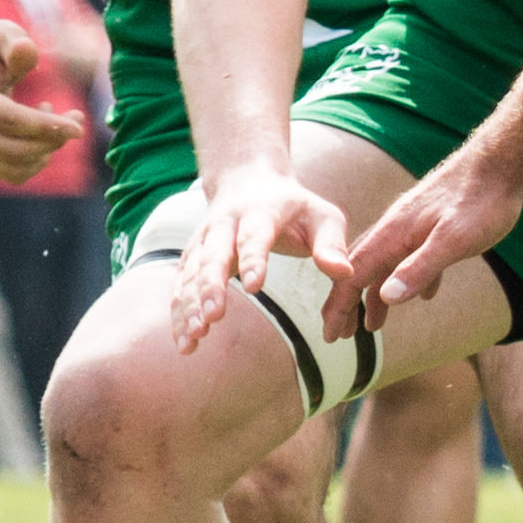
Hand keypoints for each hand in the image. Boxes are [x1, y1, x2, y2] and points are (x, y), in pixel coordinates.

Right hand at [0, 17, 83, 182]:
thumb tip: (26, 50)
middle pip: (10, 148)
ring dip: (46, 151)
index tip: (78, 127)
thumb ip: (17, 44)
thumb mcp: (5, 34)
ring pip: (13, 166)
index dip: (44, 125)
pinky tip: (45, 134)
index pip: (6, 118)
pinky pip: (12, 173)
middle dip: (50, 140)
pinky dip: (37, 160)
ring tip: (62, 122)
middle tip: (77, 121)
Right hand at [170, 162, 351, 353]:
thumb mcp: (321, 216)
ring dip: (190, 305)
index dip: (254, 258)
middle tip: (213, 317)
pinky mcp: (192, 257)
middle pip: (213, 254)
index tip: (256, 286)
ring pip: (192, 273)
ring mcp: (203, 240)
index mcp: (260, 212)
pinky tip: (185, 343)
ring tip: (195, 337)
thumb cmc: (294, 207)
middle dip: (211, 286)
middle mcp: (224, 224)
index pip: (255, 235)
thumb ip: (332, 244)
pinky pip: (181, 285)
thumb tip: (344, 273)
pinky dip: (179, 313)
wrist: (248, 180)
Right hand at [339, 151, 522, 337]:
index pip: (354, 274)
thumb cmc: (481, 201)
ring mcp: (415, 227)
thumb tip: (386, 297)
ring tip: (373, 325)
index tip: (329, 334)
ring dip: (376, 296)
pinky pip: (411, 258)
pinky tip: (423, 295)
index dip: (340, 305)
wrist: (502, 165)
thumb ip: (420, 267)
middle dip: (348, 303)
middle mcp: (397, 229)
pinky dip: (408, 281)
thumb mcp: (454, 241)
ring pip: (386, 265)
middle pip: (361, 270)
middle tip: (339, 335)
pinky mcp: (433, 226)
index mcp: (395, 233)